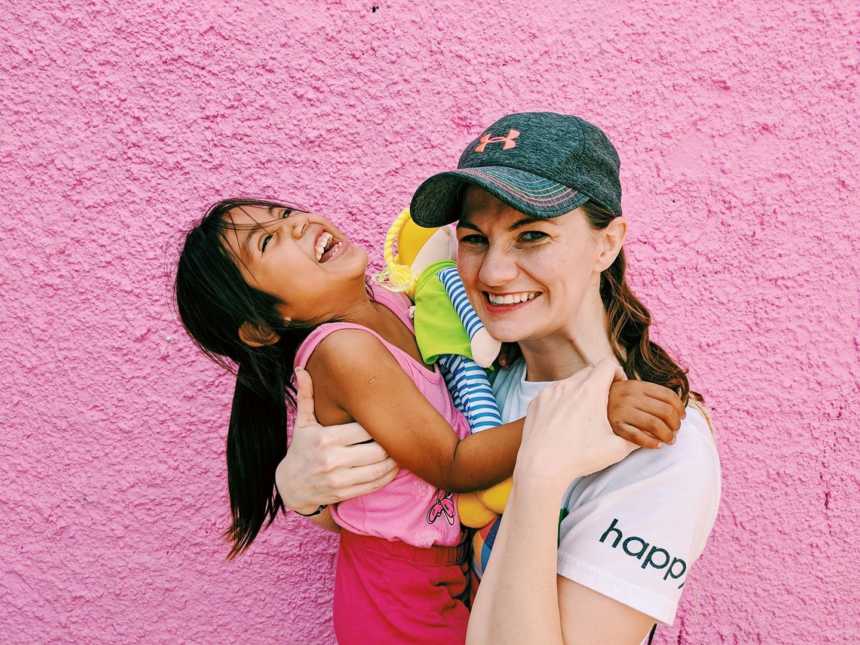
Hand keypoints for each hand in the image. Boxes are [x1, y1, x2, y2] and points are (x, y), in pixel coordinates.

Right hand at [275, 368, 398, 514]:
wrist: (290, 486)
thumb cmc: (301, 449)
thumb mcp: (302, 422)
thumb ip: (306, 396)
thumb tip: (301, 369)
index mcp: (324, 438)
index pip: (363, 429)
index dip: (377, 423)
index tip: (385, 417)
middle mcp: (332, 460)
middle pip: (376, 450)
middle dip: (389, 442)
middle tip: (398, 434)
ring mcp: (339, 480)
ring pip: (379, 469)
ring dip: (394, 460)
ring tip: (399, 449)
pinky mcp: (344, 494)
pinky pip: (374, 485)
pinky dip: (388, 476)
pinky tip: (393, 466)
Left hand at [514, 358, 635, 494]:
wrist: (541, 466)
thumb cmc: (580, 458)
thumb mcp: (615, 449)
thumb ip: (636, 438)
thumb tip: (654, 439)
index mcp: (590, 391)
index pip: (608, 365)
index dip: (617, 373)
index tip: (619, 387)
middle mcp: (568, 386)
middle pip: (588, 371)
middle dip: (598, 381)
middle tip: (604, 400)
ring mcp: (549, 392)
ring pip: (569, 382)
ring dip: (579, 391)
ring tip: (583, 412)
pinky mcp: (536, 402)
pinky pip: (552, 394)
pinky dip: (561, 400)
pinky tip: (563, 420)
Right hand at [607, 380, 684, 448]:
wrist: (586, 406)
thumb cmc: (615, 401)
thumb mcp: (630, 390)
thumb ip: (649, 395)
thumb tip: (677, 408)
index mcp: (637, 385)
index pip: (668, 396)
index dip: (680, 408)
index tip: (682, 417)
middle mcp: (630, 396)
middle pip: (665, 411)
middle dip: (676, 424)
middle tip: (676, 431)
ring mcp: (622, 411)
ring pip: (655, 424)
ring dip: (667, 435)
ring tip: (670, 440)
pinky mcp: (615, 426)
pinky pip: (638, 437)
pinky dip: (651, 443)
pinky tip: (657, 445)